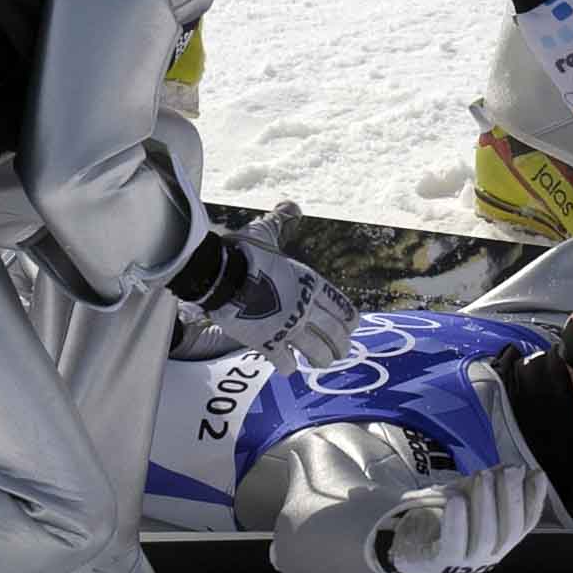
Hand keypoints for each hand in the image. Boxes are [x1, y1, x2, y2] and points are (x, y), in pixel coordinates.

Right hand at [201, 234, 356, 375]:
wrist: (221, 275)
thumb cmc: (244, 252)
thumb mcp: (267, 231)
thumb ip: (282, 220)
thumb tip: (291, 205)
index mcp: (311, 284)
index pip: (342, 308)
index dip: (349, 320)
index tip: (352, 327)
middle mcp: (305, 309)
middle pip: (335, 335)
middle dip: (340, 345)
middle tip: (340, 352)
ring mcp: (288, 328)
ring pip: (316, 353)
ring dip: (321, 359)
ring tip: (321, 363)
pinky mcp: (268, 343)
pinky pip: (285, 363)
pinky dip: (288, 366)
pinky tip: (288, 366)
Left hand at [379, 465, 548, 572]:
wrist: (409, 545)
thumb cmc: (444, 519)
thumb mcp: (469, 497)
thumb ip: (490, 485)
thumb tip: (515, 468)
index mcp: (500, 540)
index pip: (525, 523)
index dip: (534, 499)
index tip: (536, 473)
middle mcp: (490, 554)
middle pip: (510, 530)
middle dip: (512, 497)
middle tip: (510, 469)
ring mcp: (467, 562)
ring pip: (485, 537)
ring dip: (486, 504)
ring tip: (484, 477)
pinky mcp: (441, 562)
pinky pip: (452, 545)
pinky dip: (457, 523)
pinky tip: (457, 500)